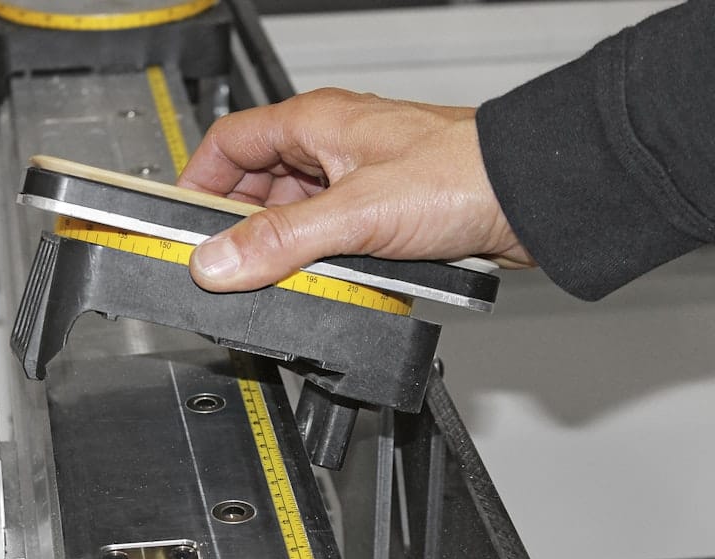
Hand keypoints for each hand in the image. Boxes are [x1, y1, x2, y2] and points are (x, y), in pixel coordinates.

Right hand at [177, 88, 532, 291]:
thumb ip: (283, 240)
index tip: (181, 224)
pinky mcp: (380, 213)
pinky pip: (327, 236)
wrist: (533, 198)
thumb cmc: (464, 174)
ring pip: (292, 214)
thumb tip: (218, 260)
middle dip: (238, 226)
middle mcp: (331, 147)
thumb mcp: (357, 212)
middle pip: (255, 184)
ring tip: (283, 275)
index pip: (229, 143)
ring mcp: (356, 181)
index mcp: (315, 123)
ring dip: (282, 248)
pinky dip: (317, 259)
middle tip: (228, 265)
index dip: (197, 182)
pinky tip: (325, 279)